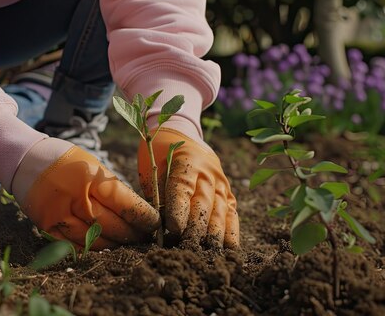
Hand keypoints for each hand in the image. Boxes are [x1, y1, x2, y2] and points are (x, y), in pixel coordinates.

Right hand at [14, 145, 159, 248]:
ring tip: (129, 243)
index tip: (154, 222)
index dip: (142, 216)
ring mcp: (58, 214)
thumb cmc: (64, 160)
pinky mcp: (47, 227)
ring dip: (115, 244)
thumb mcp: (90, 164)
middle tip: (146, 237)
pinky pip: (74, 245)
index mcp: (88, 177)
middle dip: (133, 233)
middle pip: (111, 225)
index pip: (123, 202)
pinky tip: (106, 246)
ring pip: (94, 239)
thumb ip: (110, 187)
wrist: (23, 160)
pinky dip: (93, 248)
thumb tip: (135, 211)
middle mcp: (73, 197)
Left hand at [138, 128, 239, 248]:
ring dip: (215, 233)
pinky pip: (231, 212)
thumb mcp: (152, 167)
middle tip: (189, 246)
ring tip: (210, 253)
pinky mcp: (228, 191)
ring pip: (220, 209)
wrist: (180, 132)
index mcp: (186, 161)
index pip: (183, 187)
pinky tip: (230, 248)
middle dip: (197, 227)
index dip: (179, 209)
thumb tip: (159, 226)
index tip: (173, 228)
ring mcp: (221, 181)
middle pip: (204, 202)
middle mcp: (208, 171)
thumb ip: (157, 194)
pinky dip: (231, 230)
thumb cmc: (159, 152)